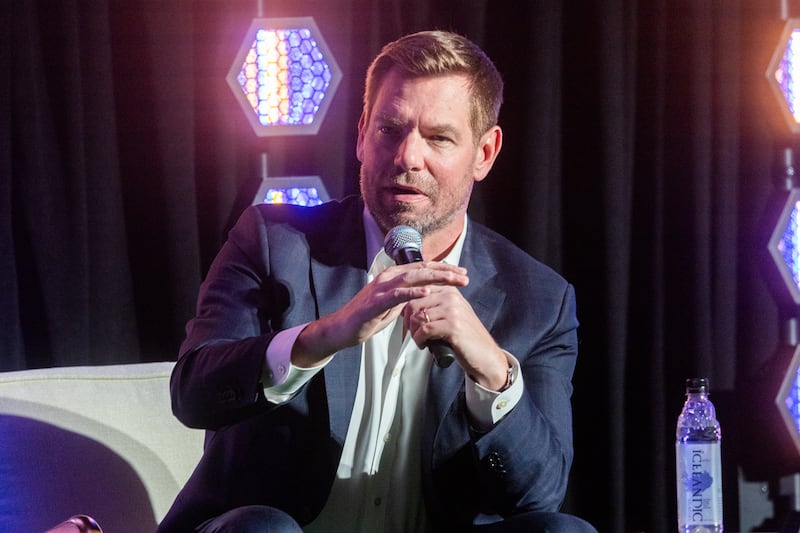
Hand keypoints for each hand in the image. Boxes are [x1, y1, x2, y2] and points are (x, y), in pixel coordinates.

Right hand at [292, 262, 467, 366]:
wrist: (341, 329)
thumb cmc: (366, 318)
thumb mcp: (391, 306)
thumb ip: (406, 298)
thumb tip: (422, 296)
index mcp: (392, 276)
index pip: (422, 268)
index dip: (443, 269)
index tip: (461, 272)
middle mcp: (388, 277)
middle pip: (421, 269)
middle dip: (445, 271)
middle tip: (464, 275)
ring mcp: (381, 288)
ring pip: (412, 277)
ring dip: (435, 278)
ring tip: (453, 280)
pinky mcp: (375, 302)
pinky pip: (397, 295)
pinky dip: (413, 292)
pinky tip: (428, 292)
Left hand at [401, 287, 509, 390]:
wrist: (485, 355)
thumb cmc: (466, 336)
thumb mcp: (451, 313)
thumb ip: (434, 304)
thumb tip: (407, 305)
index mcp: (449, 290)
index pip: (417, 291)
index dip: (407, 308)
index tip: (409, 321)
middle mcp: (451, 297)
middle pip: (413, 303)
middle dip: (407, 321)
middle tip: (412, 333)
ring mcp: (453, 310)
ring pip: (417, 317)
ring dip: (413, 332)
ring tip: (420, 340)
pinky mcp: (453, 326)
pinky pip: (424, 330)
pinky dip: (419, 340)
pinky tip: (424, 344)